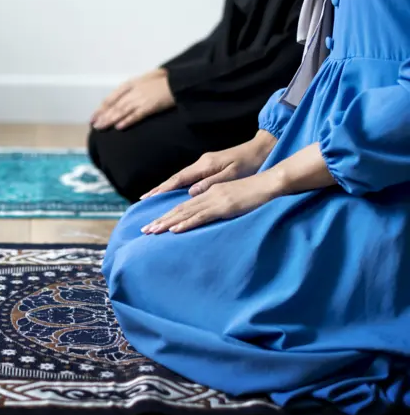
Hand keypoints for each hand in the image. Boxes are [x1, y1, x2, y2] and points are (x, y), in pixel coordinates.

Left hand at [91, 69, 174, 129]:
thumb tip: (122, 100)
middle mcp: (133, 91)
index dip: (101, 108)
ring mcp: (141, 99)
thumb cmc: (163, 81)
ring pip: (122, 111)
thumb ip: (132, 89)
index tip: (93, 117)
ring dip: (110, 119)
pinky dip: (127, 121)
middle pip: (114, 106)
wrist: (179, 81)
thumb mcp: (144, 80)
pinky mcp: (150, 106)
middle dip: (103, 116)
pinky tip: (119, 127)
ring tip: (101, 127)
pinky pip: (136, 115)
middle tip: (94, 126)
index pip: (111, 98)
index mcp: (130, 84)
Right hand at [141, 131, 276, 198]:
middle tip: (142, 200)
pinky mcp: (208, 167)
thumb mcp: (232, 175)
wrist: (260, 149)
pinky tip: (170, 192)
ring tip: (151, 198)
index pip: (178, 180)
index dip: (162, 190)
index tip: (148, 198)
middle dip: (158, 190)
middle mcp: (201, 164)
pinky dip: (175, 186)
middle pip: (174, 179)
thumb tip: (190, 193)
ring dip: (164, 189)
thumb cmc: (249, 163)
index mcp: (205, 166)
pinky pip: (187, 179)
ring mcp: (204, 165)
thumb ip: (211, 184)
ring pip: (179, 179)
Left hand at [141, 172, 279, 234]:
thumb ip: (217, 204)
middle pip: (179, 209)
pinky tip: (174, 229)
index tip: (154, 224)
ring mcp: (214, 199)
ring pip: (185, 213)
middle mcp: (207, 194)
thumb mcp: (232, 198)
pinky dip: (185, 223)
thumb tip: (205, 215)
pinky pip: (200, 216)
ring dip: (167, 223)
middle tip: (144, 230)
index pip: (183, 206)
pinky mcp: (223, 206)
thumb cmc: (254, 192)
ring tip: (152, 231)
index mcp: (208, 192)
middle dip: (160, 220)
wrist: (270, 183)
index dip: (167, 215)